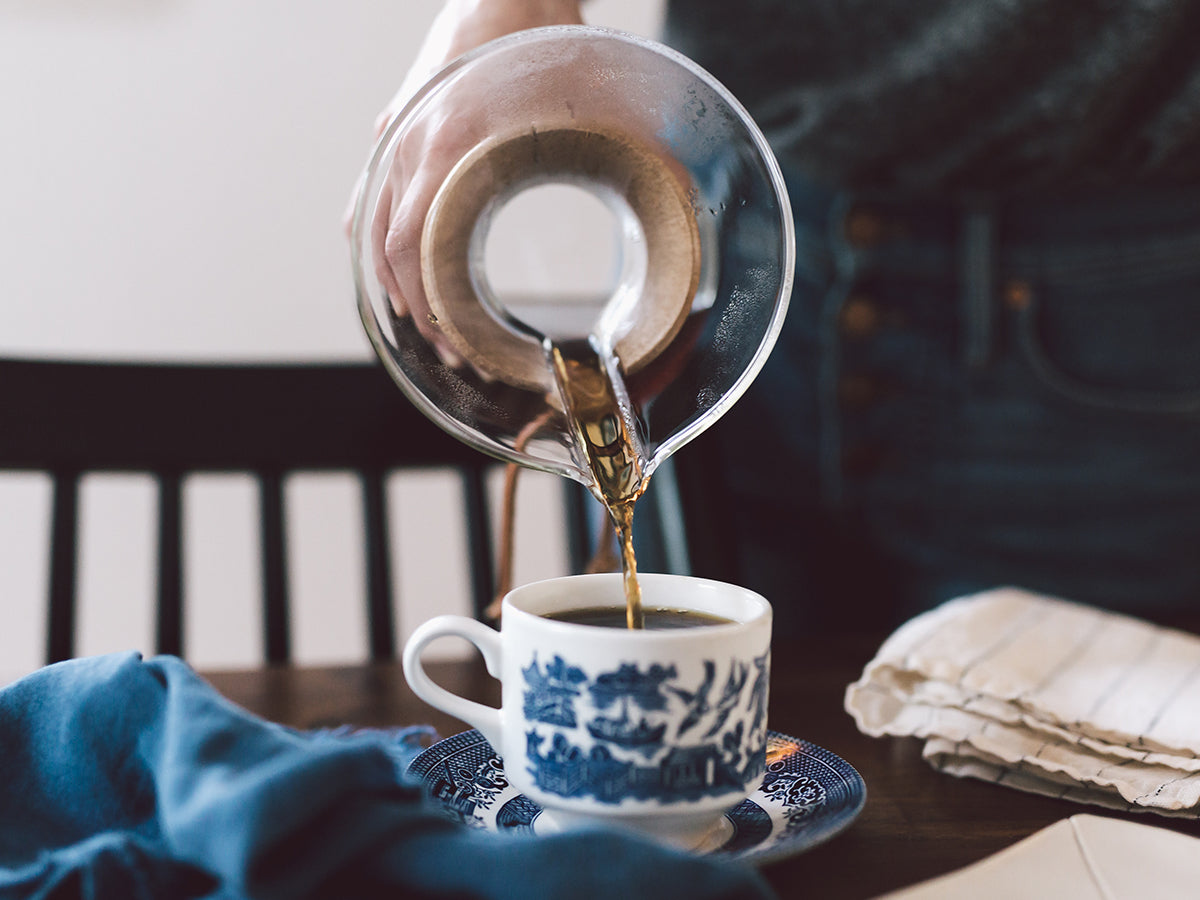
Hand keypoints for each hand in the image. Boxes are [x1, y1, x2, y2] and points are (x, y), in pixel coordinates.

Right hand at [352, 0, 583, 364]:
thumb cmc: (536, 36)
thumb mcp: (563, 100)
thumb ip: (587, 153)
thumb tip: (656, 191)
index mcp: (445, 143)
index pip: (409, 248)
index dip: (428, 307)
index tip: (453, 341)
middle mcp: (410, 142)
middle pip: (389, 251)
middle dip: (418, 311)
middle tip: (450, 350)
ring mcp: (398, 136)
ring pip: (373, 229)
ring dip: (395, 285)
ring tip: (426, 326)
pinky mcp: (401, 131)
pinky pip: (374, 196)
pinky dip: (378, 242)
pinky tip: (392, 275)